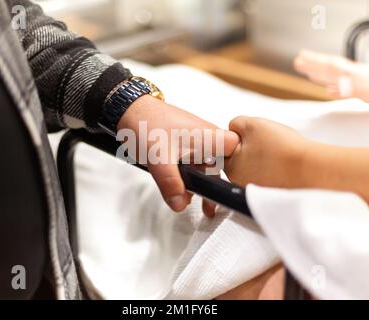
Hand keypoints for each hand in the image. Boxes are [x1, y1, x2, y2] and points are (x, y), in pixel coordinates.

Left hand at [118, 95, 239, 212]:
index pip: (239, 155)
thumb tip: (180, 205)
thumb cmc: (148, 124)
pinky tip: (179, 189)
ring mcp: (197, 141)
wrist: (129, 110)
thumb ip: (171, 184)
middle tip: (210, 209)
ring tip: (192, 202)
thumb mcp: (160, 158)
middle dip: (213, 187)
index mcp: (211, 137)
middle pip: (221, 166)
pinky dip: (188, 176)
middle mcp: (208, 138)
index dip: (240, 172)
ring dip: (198, 183)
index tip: (229, 191)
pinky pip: (193, 163)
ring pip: (205, 166)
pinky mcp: (185, 144)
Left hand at [225, 116, 310, 187]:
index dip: (240, 137)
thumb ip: (235, 124)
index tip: (255, 136)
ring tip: (279, 153)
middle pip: (240, 158)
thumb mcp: (251, 125)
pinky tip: (286, 163)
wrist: (311, 168)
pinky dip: (276, 168)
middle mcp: (240, 183)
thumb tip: (232, 129)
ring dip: (264, 158)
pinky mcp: (272, 193)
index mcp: (231, 167)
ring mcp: (256, 190)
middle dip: (251, 148)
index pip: (226, 149)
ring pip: (256, 166)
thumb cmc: (281, 147)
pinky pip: (270, 175)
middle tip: (269, 143)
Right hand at [294, 50, 368, 109]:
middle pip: (333, 69)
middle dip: (314, 65)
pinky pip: (347, 91)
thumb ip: (360, 87)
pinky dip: (334, 90)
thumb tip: (337, 85)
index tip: (301, 58)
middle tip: (297, 60)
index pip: (334, 67)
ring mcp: (365, 84)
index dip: (316, 63)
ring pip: (338, 78)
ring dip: (321, 75)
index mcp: (363, 77)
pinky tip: (329, 91)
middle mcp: (361, 77)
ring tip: (308, 72)